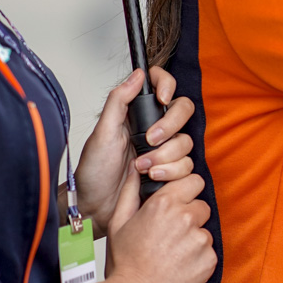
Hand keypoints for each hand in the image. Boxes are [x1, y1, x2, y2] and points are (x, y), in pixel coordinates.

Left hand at [73, 67, 194, 230]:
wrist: (97, 208)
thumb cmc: (94, 172)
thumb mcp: (102, 133)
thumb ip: (118, 101)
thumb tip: (138, 74)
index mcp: (136, 114)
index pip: (162, 85)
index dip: (167, 85)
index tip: (162, 99)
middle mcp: (154, 128)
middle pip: (182, 111)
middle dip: (169, 126)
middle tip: (150, 140)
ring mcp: (164, 150)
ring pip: (186, 142)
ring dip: (165, 156)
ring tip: (142, 167)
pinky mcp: (172, 171)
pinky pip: (188, 165)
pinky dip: (171, 172)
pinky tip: (153, 178)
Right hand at [100, 166, 213, 282]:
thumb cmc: (124, 264)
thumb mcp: (118, 223)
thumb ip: (130, 192)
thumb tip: (135, 170)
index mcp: (164, 204)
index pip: (193, 180)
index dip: (186, 191)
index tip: (179, 201)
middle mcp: (185, 217)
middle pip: (201, 206)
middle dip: (190, 216)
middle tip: (171, 234)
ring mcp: (199, 239)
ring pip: (204, 230)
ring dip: (193, 239)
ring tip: (172, 255)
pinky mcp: (209, 260)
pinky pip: (208, 252)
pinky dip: (198, 259)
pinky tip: (179, 267)